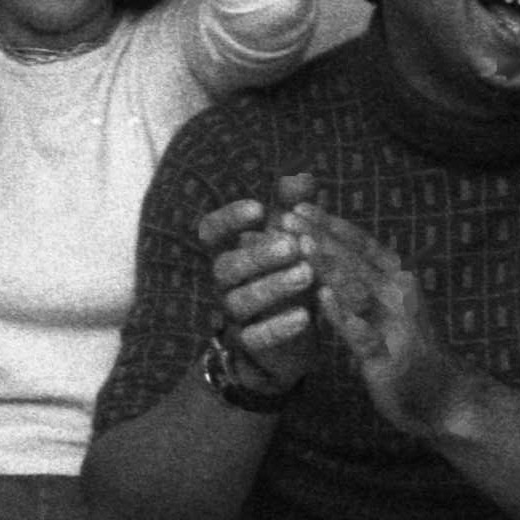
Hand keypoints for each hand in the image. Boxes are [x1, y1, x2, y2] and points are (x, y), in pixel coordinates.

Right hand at [193, 172, 321, 386]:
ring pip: (239, 300)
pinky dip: (279, 326)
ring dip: (273, 286)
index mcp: (230, 252)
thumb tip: (301, 174)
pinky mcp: (249, 344)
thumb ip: (294, 210)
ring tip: (308, 275)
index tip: (260, 208)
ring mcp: (234, 315)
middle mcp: (225, 283)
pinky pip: (255, 337)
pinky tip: (306, 317)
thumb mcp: (292, 242)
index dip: (229, 218)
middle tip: (294, 245)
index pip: (211, 231)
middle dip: (259, 254)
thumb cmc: (288, 280)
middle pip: (226, 266)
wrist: (291, 341)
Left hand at [289, 204, 478, 439]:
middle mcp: (399, 295)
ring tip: (302, 246)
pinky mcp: (390, 358)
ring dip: (330, 266)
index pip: (361, 245)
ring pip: (360, 290)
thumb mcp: (385, 305)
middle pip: (356, 260)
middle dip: (321, 236)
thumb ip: (359, 276)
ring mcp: (396, 326)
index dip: (331, 224)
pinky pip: (364, 334)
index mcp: (397, 278)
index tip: (298, 204)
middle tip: (287, 216)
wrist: (443, 396)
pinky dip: (345, 315)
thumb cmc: (406, 344)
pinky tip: (323, 299)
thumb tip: (324, 244)